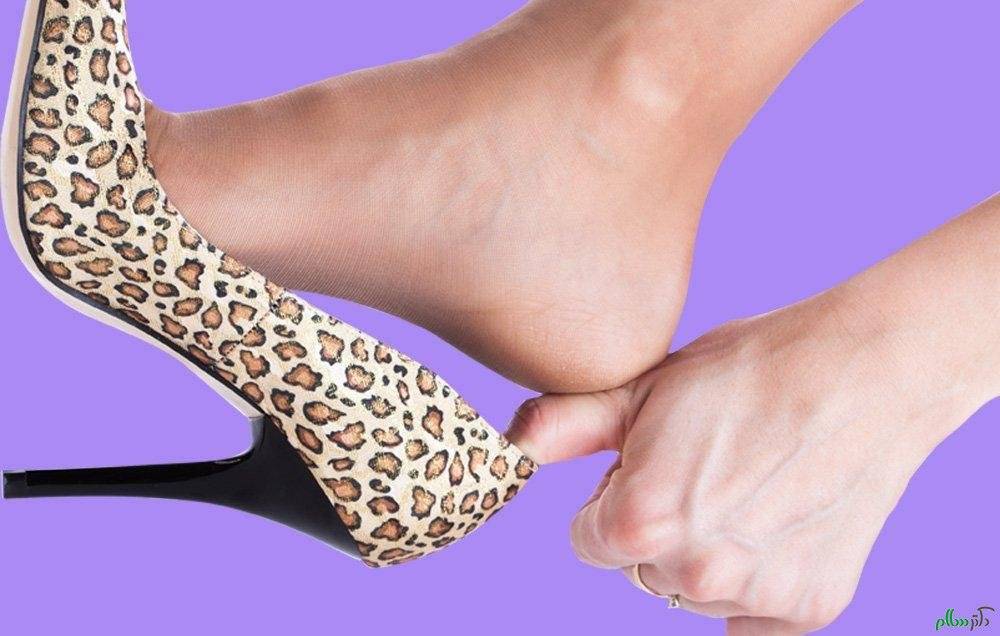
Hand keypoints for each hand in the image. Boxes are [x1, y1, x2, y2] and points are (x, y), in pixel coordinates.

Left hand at [508, 284, 993, 632]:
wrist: (864, 371)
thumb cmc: (749, 369)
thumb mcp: (644, 389)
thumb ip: (568, 427)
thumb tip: (513, 446)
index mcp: (640, 523)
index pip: (589, 542)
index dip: (616, 498)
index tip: (653, 465)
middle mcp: (695, 573)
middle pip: (642, 568)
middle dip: (659, 527)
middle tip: (708, 468)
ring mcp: (755, 595)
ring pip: (695, 591)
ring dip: (708, 553)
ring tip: (749, 486)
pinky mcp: (809, 607)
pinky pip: (752, 617)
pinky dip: (758, 582)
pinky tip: (778, 523)